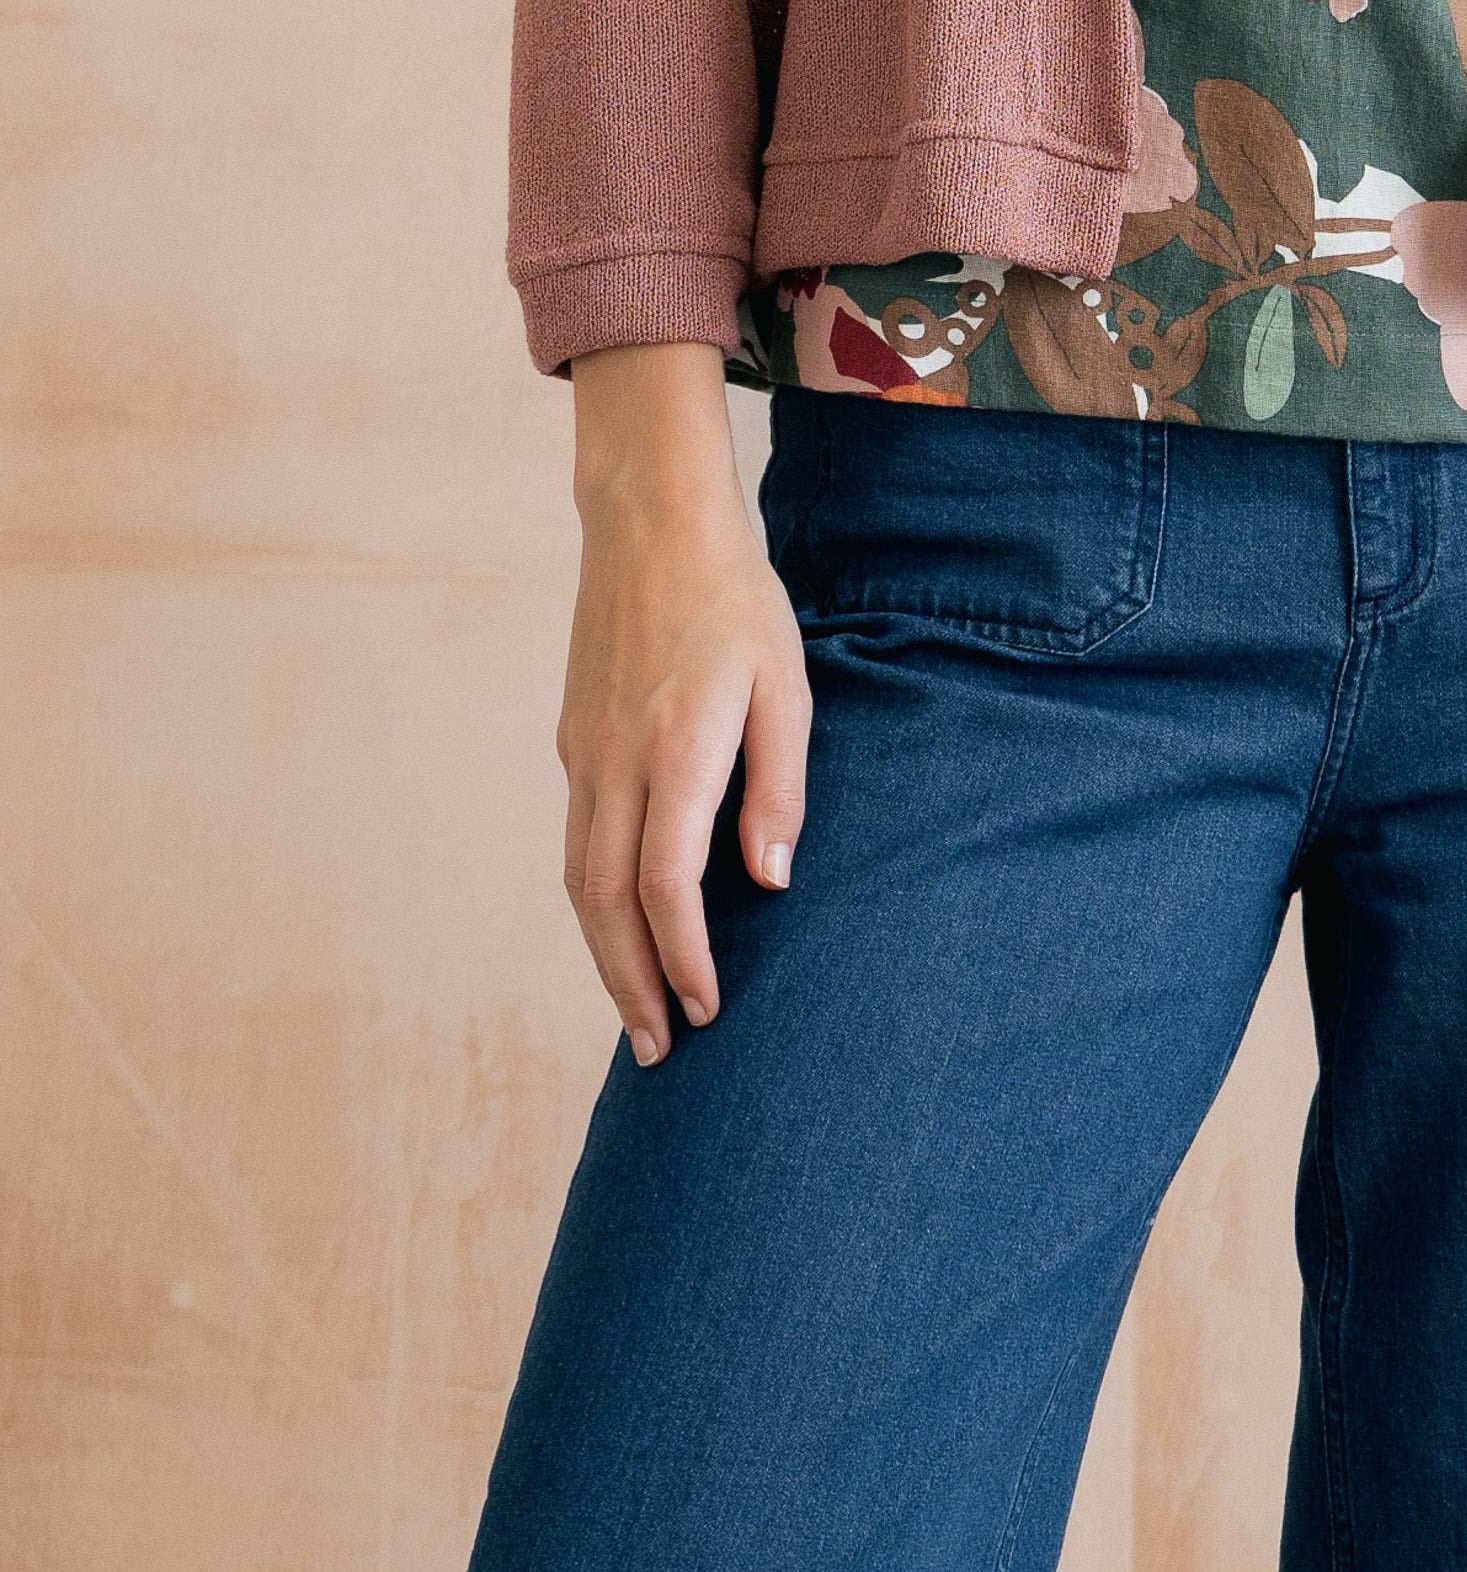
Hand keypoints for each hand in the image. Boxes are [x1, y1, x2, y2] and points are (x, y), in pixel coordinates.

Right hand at [557, 343, 811, 1067]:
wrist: (648, 520)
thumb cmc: (735, 597)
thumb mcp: (786, 681)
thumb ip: (780, 783)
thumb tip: (769, 880)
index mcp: (676, 749)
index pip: (666, 886)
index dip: (683, 959)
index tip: (705, 1010)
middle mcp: (616, 761)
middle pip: (605, 904)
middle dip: (629, 986)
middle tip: (657, 1051)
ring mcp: (584, 752)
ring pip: (579, 880)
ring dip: (603, 954)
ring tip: (634, 1009)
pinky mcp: (573, 740)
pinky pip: (577, 841)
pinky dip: (594, 900)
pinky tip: (621, 924)